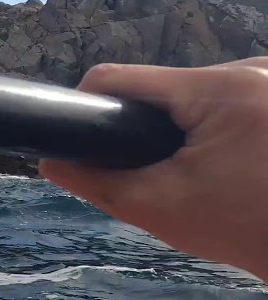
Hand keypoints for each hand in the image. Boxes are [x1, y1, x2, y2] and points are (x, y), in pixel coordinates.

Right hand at [40, 57, 267, 279]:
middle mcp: (254, 68)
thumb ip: (98, 181)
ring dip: (188, 124)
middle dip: (152, 126)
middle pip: (165, 86)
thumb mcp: (158, 207)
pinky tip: (233, 158)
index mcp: (219, 90)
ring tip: (200, 168)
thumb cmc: (243, 230)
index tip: (91, 141)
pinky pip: (233, 96)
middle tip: (161, 171)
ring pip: (199, 91)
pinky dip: (221, 123)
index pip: (123, 78)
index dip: (92, 106)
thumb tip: (52, 161)